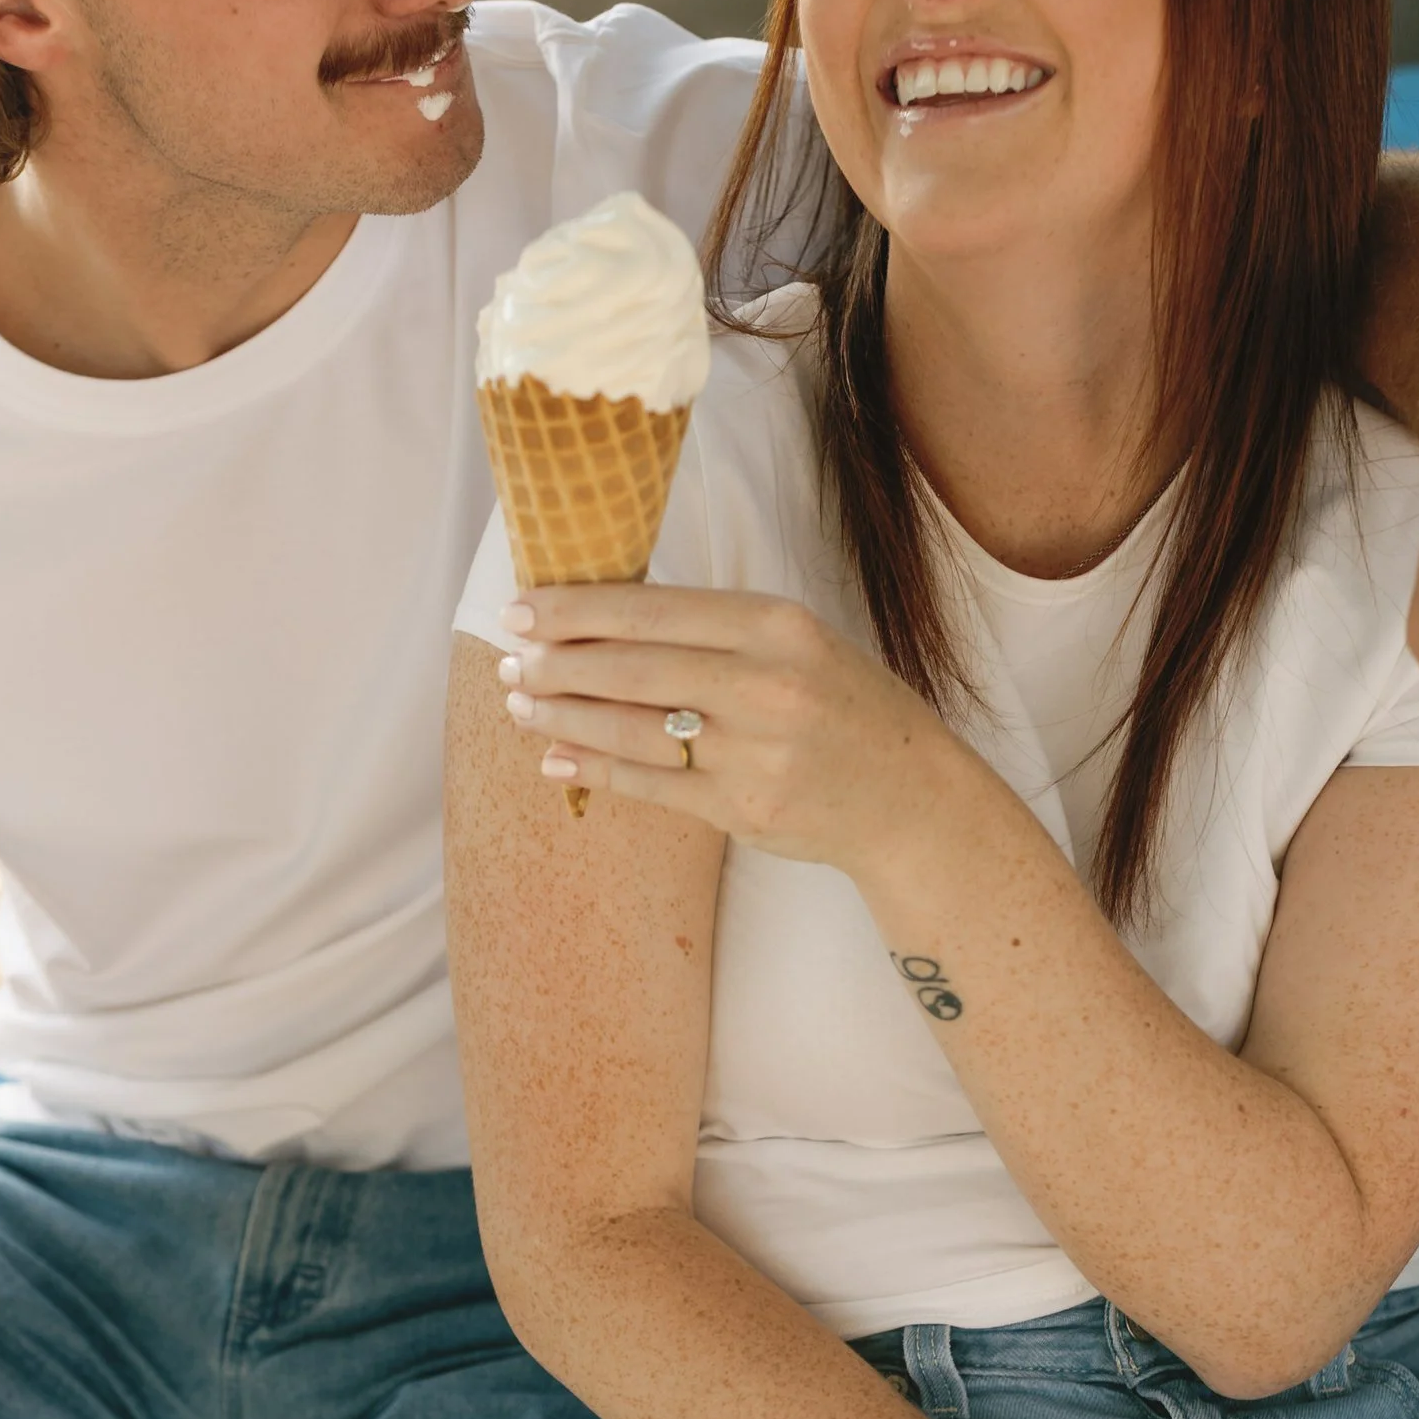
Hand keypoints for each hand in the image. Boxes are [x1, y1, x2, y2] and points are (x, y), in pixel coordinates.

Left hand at [496, 583, 968, 870]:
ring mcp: (754, 753)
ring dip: (564, 717)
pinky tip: (557, 757)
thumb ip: (716, 630)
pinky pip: (650, 785)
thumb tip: (606, 619)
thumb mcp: (799, 643)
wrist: (909, 798)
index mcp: (778, 627)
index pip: (655, 609)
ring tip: (520, 705)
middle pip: (633, 669)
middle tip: (509, 662)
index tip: (523, 608)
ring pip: (632, 729)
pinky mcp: (743, 809)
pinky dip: (596, 769)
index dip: (579, 610)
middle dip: (557, 664)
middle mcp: (766, 685)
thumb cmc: (845, 708)